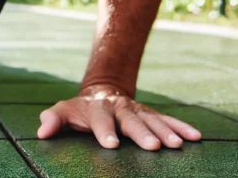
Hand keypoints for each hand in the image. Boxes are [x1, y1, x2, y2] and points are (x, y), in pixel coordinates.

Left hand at [36, 83, 201, 149]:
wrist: (102, 91)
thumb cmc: (81, 109)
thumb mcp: (64, 110)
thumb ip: (53, 119)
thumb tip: (41, 132)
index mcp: (98, 110)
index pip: (100, 121)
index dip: (105, 132)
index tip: (110, 145)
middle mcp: (120, 109)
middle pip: (131, 122)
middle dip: (142, 134)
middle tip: (153, 146)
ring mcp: (137, 111)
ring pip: (153, 121)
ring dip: (166, 132)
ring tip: (177, 145)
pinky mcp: (150, 114)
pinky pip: (167, 120)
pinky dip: (181, 127)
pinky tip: (195, 137)